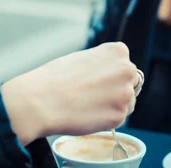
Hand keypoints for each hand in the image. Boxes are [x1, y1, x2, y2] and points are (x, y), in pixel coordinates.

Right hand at [1, 42, 140, 145]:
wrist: (40, 100)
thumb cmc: (54, 78)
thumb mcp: (82, 58)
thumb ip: (102, 63)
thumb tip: (110, 75)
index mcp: (117, 51)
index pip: (123, 64)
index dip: (109, 73)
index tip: (94, 79)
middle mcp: (127, 69)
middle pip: (130, 82)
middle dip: (116, 89)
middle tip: (92, 95)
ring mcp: (125, 94)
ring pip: (127, 102)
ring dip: (113, 105)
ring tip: (87, 104)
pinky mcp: (120, 116)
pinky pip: (118, 118)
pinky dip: (106, 119)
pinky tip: (88, 113)